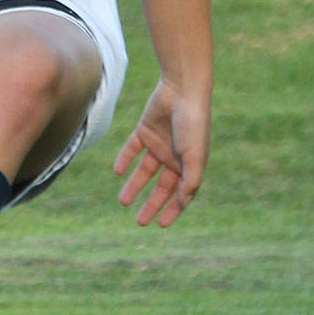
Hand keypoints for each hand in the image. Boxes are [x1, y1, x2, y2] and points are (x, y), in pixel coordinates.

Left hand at [113, 80, 209, 227]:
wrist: (182, 90)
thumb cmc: (193, 124)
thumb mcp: (194, 156)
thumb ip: (190, 180)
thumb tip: (183, 202)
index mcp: (189, 164)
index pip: (180, 193)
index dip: (173, 210)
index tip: (160, 224)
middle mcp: (174, 156)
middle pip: (161, 186)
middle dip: (151, 204)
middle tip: (140, 222)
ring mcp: (159, 144)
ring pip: (144, 171)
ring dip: (134, 186)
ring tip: (122, 202)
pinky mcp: (145, 130)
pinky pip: (132, 149)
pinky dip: (125, 159)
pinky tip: (118, 171)